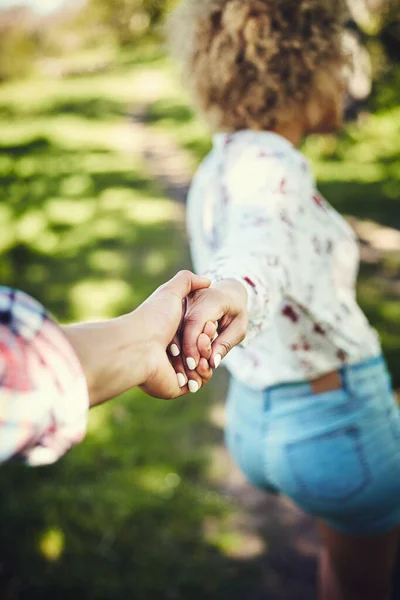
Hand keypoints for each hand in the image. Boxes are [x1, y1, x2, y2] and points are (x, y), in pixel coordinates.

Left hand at [136, 271, 213, 398]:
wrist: (138, 346)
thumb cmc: (154, 318)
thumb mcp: (170, 292)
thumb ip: (187, 281)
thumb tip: (207, 280)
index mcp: (168, 334)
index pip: (196, 333)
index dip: (206, 329)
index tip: (210, 324)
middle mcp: (169, 353)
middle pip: (200, 351)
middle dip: (208, 346)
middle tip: (207, 340)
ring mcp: (173, 371)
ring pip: (202, 368)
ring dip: (207, 360)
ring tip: (203, 354)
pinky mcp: (176, 386)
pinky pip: (198, 383)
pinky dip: (203, 375)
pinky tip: (200, 365)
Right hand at [180, 279, 247, 371]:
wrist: (227, 293)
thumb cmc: (235, 313)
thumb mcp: (238, 329)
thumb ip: (225, 344)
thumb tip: (212, 364)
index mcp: (211, 298)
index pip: (195, 322)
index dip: (193, 345)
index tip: (194, 365)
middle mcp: (193, 297)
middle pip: (182, 327)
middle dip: (186, 351)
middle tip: (192, 371)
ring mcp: (182, 302)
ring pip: (174, 329)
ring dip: (179, 352)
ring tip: (186, 371)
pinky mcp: (175, 309)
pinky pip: (173, 329)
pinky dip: (176, 347)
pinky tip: (180, 363)